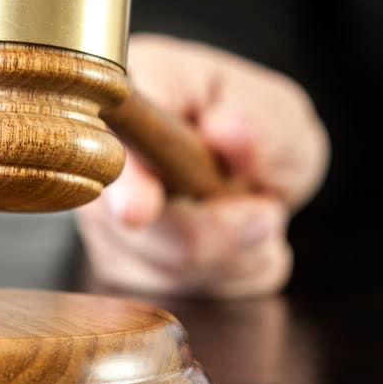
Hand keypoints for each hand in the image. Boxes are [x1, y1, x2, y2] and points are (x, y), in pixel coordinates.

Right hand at [76, 34, 328, 296]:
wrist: (253, 166)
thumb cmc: (254, 123)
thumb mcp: (278, 110)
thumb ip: (263, 121)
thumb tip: (228, 131)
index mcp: (138, 89)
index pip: (113, 138)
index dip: (128, 181)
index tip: (138, 210)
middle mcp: (104, 161)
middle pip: (145, 230)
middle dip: (222, 228)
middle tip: (263, 208)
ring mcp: (108, 223)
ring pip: (176, 271)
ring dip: (239, 249)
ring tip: (250, 208)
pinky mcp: (131, 272)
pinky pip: (200, 295)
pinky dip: (238, 273)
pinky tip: (240, 238)